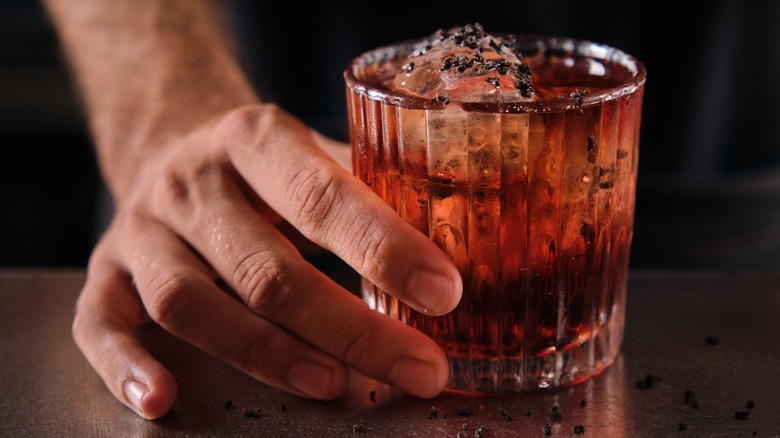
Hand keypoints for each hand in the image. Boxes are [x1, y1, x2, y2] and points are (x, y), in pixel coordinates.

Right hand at [72, 104, 462, 418]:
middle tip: (417, 367)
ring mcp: (140, 230)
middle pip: (264, 268)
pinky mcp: (104, 273)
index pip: (321, 195)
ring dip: (264, 353)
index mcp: (253, 138)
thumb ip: (371, 187)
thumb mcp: (312, 153)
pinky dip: (126, 367)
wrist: (170, 147)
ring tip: (333, 386)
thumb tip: (457, 226)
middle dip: (348, 328)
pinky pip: (99, 324)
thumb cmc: (263, 167)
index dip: (383, 247)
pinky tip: (163, 400)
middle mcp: (190, 182)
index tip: (444, 293)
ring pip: (190, 303)